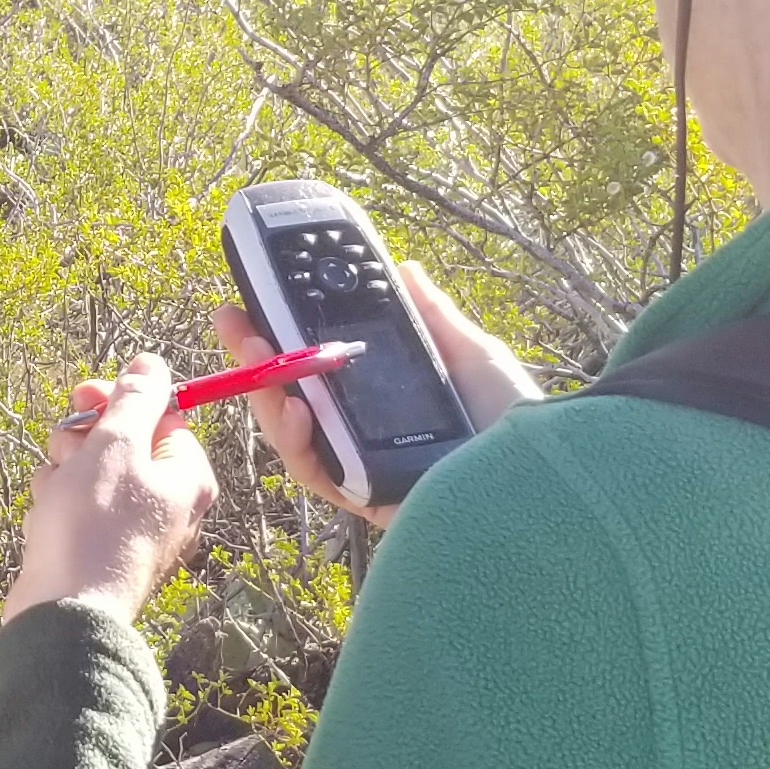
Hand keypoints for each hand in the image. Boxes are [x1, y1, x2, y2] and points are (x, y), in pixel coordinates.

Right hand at [5, 354, 219, 622]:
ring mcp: (131, 530)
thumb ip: (135, 399)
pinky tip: (47, 522)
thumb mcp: (116, 445)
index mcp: (186, 475)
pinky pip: (74, 508)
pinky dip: (56, 507)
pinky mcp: (97, 550)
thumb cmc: (95, 526)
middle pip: (122, 442)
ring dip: (63, 473)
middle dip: (83, 440)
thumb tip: (151, 364)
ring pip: (89, 473)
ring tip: (56, 495)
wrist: (64, 612)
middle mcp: (167, 504)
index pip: (160, 415)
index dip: (118, 401)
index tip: (86, 396)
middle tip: (65, 448)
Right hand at [215, 262, 541, 527]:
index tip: (261, 299)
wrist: (539, 476)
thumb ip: (432, 317)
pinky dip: (293, 436)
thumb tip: (407, 270)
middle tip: (230, 316)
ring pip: (293, 433)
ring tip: (254, 347)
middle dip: (257, 356)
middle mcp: (368, 435)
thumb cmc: (514, 420)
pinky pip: (313, 469)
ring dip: (263, 390)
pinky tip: (291, 401)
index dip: (288, 336)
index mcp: (388, 400)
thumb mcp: (472, 354)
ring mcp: (363, 468)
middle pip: (295, 397)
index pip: (323, 368)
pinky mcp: (364, 497)